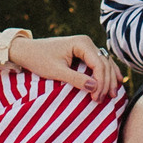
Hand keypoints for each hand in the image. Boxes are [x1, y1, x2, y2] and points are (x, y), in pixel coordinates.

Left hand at [7, 33, 121, 100]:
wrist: (26, 50)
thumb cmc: (39, 59)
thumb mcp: (56, 71)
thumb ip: (75, 79)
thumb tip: (94, 87)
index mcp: (82, 43)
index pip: (99, 64)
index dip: (101, 82)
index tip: (97, 98)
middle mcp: (87, 42)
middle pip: (104, 64)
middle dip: (106, 83)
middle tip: (104, 100)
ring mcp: (86, 47)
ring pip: (105, 63)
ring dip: (109, 79)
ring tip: (112, 95)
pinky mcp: (83, 53)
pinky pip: (99, 63)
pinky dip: (106, 73)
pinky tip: (115, 82)